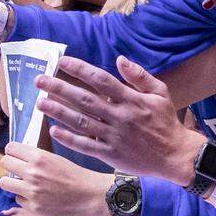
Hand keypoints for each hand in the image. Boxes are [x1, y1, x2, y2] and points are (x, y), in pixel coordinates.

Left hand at [0, 142, 111, 215]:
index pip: (10, 148)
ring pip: (5, 183)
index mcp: (39, 157)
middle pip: (4, 162)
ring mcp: (32, 191)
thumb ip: (36, 158)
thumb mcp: (55, 159)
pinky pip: (18, 199)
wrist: (92, 196)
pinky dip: (26, 199)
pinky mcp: (34, 207)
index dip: (12, 152)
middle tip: (18, 171)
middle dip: (10, 166)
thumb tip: (17, 158)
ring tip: (24, 185)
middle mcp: (33, 172)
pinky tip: (38, 198)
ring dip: (13, 183)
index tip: (16, 156)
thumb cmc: (76, 176)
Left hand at [35, 55, 202, 181]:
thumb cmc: (167, 122)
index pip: (100, 79)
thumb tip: (119, 59)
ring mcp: (114, 136)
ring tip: (40, 103)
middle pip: (84, 99)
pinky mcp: (111, 155)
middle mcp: (120, 116)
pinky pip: (86, 146)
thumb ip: (139, 76)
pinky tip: (54, 130)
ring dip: (59, 112)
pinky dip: (69, 139)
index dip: (80, 69)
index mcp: (131, 99)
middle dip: (60, 88)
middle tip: (39, 81)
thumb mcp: (160, 93)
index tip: (62, 61)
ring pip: (81, 122)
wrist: (176, 156)